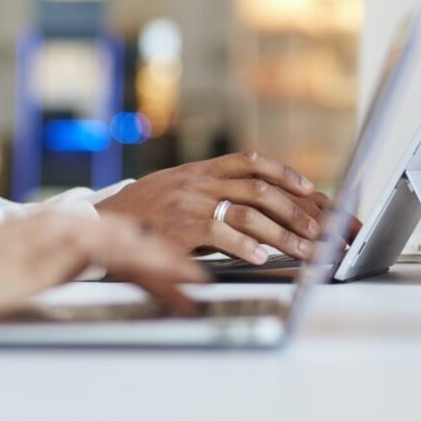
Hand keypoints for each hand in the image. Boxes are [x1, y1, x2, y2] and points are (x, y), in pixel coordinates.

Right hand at [0, 211, 207, 323]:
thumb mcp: (15, 289)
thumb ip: (50, 290)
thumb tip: (77, 312)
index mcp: (54, 232)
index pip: (117, 240)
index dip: (152, 257)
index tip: (179, 274)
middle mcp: (62, 224)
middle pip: (132, 238)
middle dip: (168, 259)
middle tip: (199, 281)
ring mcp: (59, 231)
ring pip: (131, 242)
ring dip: (167, 264)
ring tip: (196, 286)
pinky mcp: (53, 246)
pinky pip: (113, 253)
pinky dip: (147, 267)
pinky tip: (167, 283)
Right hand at [94, 151, 335, 264]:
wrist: (98, 223)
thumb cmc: (144, 211)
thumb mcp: (179, 190)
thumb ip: (214, 192)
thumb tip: (256, 210)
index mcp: (203, 169)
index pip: (255, 162)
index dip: (288, 175)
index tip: (315, 192)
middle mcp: (201, 180)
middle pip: (261, 188)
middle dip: (298, 210)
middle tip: (322, 230)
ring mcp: (191, 201)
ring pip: (249, 211)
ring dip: (283, 232)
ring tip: (306, 250)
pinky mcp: (180, 226)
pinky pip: (220, 232)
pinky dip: (246, 245)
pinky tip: (263, 257)